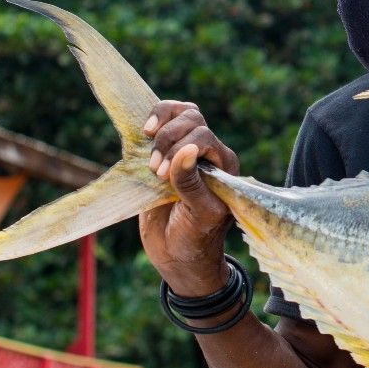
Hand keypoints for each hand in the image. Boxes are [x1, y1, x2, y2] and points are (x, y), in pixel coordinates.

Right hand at [136, 100, 239, 297]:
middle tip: (154, 169)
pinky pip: (162, 123)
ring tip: (147, 138)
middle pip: (192, 119)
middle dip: (168, 138)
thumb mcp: (199, 215)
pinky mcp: (165, 153)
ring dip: (162, 121)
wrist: (177, 255)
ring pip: (181, 113)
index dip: (181, 148)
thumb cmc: (196, 239)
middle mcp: (209, 154)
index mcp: (225, 166)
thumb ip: (192, 184)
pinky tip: (143, 132)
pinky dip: (152, 120)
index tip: (162, 174)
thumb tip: (187, 150)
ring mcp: (186, 151)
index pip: (204, 137)